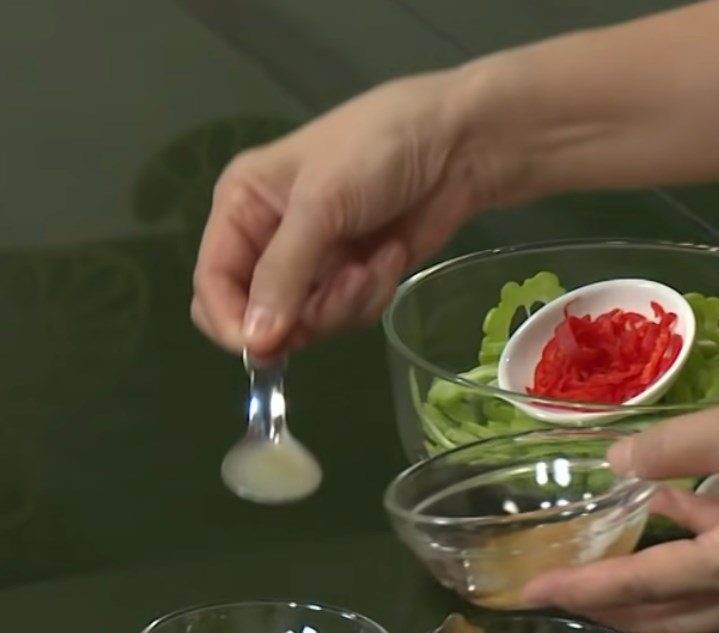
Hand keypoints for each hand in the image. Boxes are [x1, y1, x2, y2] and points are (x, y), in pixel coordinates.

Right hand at [191, 71, 482, 355]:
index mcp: (241, 208)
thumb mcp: (321, 204)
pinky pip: (345, 316)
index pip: (212, 282)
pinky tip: (391, 257)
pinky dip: (371, 294)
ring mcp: (312, 265)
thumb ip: (283, 274)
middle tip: (336, 298)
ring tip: (373, 262)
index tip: (264, 349)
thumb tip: (255, 343)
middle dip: (301, 316)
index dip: (232, 321)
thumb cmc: (376, 152)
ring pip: (306, 324)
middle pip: (258, 314)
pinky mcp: (349, 281)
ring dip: (345, 302)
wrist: (455, 148)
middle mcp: (268, 241)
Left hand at [523, 387, 718, 632]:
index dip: (582, 587)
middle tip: (557, 591)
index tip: (533, 594)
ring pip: (696, 598)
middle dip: (608, 604)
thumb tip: (617, 462)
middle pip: (665, 613)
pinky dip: (691, 541)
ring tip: (597, 559)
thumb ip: (675, 446)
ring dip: (645, 581)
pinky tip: (664, 507)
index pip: (640, 585)